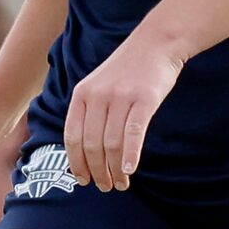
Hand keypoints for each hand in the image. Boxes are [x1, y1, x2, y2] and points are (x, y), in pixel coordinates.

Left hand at [64, 30, 184, 191]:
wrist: (156, 42)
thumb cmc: (129, 68)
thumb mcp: (99, 84)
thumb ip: (90, 111)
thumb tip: (85, 150)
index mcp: (81, 94)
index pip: (72, 137)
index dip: (76, 163)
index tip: (83, 180)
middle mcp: (97, 96)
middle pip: (91, 145)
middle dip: (97, 172)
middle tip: (105, 187)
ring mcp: (121, 97)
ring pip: (111, 143)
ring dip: (114, 170)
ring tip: (121, 183)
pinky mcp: (144, 99)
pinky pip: (133, 133)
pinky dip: (130, 155)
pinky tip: (130, 169)